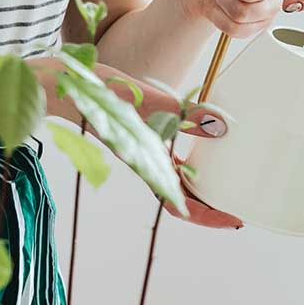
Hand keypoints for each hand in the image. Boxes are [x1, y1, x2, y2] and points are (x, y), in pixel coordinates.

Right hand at [92, 65, 243, 228]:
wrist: (60, 82)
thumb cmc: (94, 91)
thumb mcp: (143, 99)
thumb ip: (183, 113)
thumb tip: (222, 126)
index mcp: (145, 164)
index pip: (179, 205)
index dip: (207, 217)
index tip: (235, 221)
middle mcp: (147, 163)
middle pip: (183, 199)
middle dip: (212, 208)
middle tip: (242, 209)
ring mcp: (145, 152)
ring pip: (178, 182)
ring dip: (203, 190)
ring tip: (232, 189)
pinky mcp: (144, 138)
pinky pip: (172, 160)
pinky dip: (192, 164)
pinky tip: (210, 154)